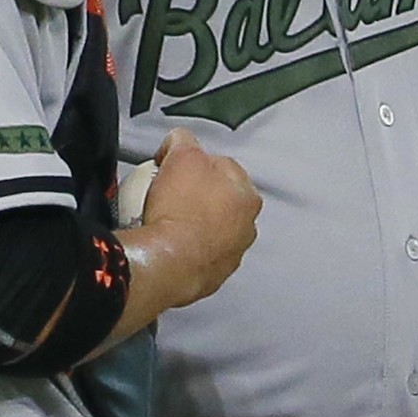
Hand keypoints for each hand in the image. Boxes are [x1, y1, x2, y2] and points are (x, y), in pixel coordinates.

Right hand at [136, 128, 260, 306]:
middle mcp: (248, 224)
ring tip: (169, 225)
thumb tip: (179, 142)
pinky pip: (203, 256)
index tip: (171, 172)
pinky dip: (191, 250)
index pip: (221, 167)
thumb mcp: (180, 154)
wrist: (169, 261)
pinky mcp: (217, 276)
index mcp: (247, 193)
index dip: (193, 165)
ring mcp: (234, 253)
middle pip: (220, 200)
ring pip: (214, 230)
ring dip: (197, 226)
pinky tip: (172, 247)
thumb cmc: (179, 205)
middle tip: (169, 199)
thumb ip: (183, 139)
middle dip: (200, 197)